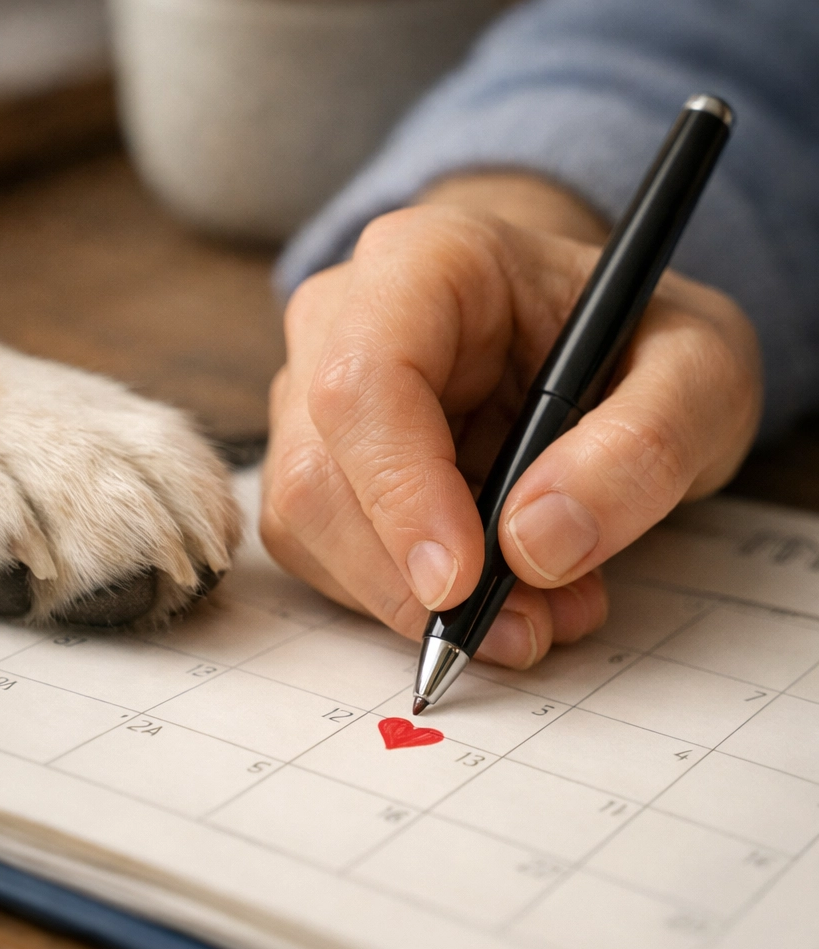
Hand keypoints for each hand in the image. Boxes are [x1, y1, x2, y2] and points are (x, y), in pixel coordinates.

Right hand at [261, 174, 761, 667]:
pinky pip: (321, 551)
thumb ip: (643, 445)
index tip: (466, 582)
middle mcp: (340, 321)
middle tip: (529, 625)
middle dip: (412, 576)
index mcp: (423, 263)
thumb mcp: (701, 371)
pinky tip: (481, 589)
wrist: (576, 335)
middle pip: (317, 473)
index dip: (401, 493)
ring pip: (307, 524)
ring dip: (406, 597)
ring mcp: (312, 393)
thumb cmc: (630, 336)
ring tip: (532, 608)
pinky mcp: (315, 460)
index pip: (364, 383)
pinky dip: (394, 594)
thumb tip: (536, 543)